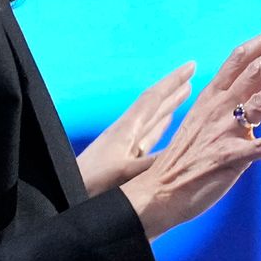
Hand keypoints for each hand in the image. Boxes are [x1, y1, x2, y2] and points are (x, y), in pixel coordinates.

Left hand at [77, 62, 197, 197]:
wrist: (69, 195)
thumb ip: (154, 162)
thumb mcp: (125, 172)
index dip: (173, 82)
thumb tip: (185, 153)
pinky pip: (149, 137)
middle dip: (173, 90)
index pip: (153, 99)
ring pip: (153, 119)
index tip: (191, 66)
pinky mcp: (124, 159)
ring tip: (184, 93)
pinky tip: (166, 125)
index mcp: (126, 130)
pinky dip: (162, 127)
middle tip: (191, 74)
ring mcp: (125, 145)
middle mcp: (127, 132)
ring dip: (169, 106)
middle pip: (154, 105)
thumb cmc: (93, 183)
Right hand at [123, 21, 260, 239]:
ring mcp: (224, 132)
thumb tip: (255, 84)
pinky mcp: (229, 159)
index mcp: (212, 95)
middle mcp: (219, 107)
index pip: (242, 57)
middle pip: (256, 70)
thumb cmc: (185, 157)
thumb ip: (228, 100)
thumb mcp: (204, 118)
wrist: (158, 191)